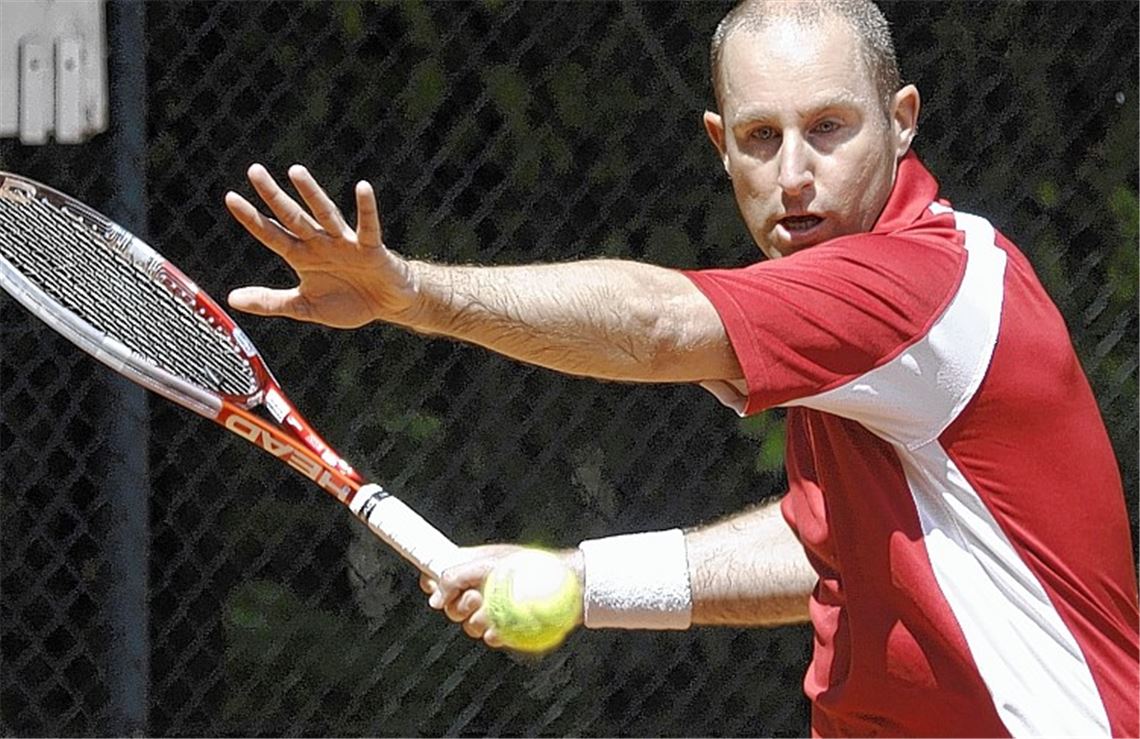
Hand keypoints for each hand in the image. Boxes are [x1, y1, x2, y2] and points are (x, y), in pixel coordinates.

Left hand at [225, 163, 417, 327]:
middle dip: (274, 196)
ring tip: (296, 172)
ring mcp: (345, 243)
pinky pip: (367, 227)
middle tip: (254, 170)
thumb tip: (231, 299)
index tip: (230, 197)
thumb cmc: (348, 301)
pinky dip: (366, 209)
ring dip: (311, 194)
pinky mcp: (371, 248)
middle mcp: (321, 243)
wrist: (387, 304)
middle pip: (293, 217)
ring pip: (325, 214)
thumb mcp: (305, 306)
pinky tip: (363, 188)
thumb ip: (271, 301)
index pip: (272, 234)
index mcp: (303, 256)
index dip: (252, 218)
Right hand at [419, 544, 529, 647]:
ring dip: (476, 621)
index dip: (432, 583)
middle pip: (450, 607)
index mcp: (470, 568)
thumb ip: (454, 578)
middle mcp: (477, 589)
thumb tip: (434, 601)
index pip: (440, 576)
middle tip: (476, 598)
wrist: (564, 582)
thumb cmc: (526, 564)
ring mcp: (492, 609)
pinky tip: (499, 631)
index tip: (432, 586)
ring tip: (491, 613)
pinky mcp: (507, 626)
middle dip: (459, 606)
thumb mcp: (486, 563)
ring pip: (469, 625)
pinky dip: (494, 634)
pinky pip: (490, 636)